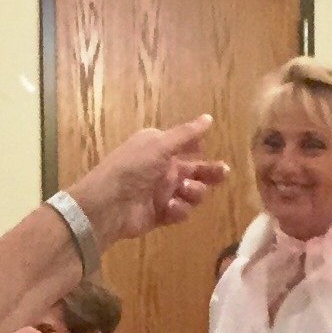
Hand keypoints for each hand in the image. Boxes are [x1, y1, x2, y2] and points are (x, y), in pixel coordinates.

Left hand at [69, 120, 230, 247]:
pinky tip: (171, 207)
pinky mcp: (161, 214)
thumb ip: (186, 134)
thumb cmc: (133, 168)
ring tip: (184, 190)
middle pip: (195, 171)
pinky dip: (179, 209)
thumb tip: (208, 118)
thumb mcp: (160, 145)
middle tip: (223, 174)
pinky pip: (180, 211)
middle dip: (209, 173)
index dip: (199, 149)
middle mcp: (162, 169)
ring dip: (193, 191)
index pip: (186, 147)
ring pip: (192, 193)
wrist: (109, 205)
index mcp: (159, 149)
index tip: (208, 149)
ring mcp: (162, 193)